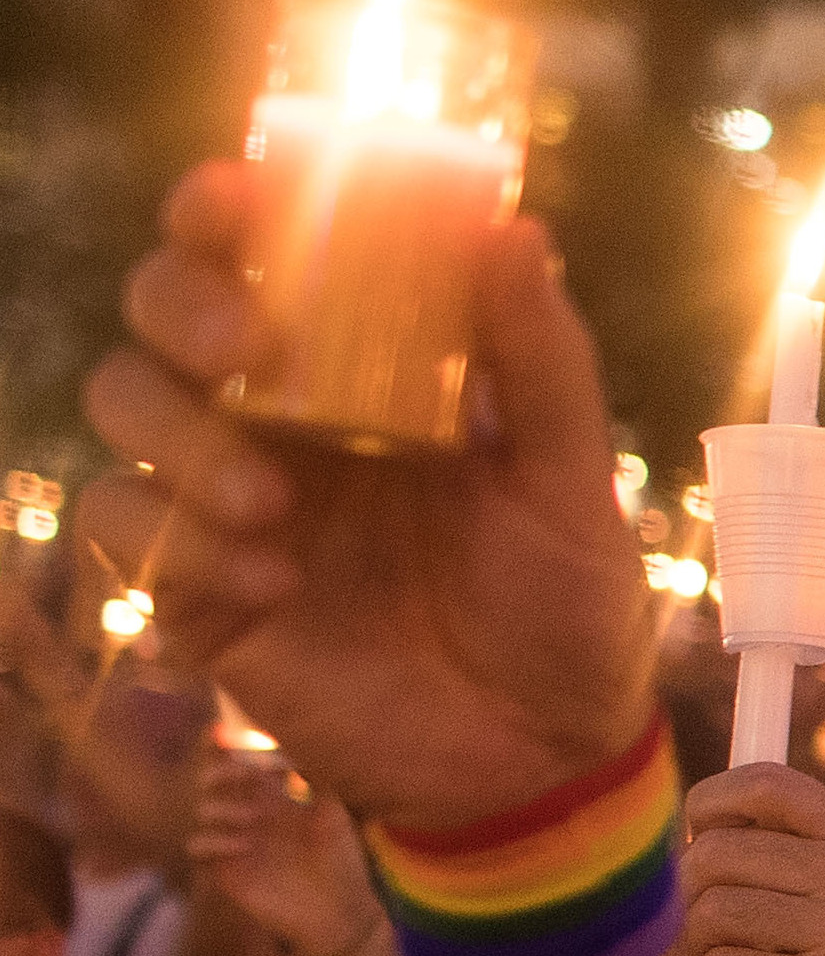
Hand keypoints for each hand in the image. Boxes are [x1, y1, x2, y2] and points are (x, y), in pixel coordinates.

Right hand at [76, 161, 652, 830]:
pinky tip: (273, 581)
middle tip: (247, 350)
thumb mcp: (570, 484)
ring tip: (271, 502)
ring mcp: (232, 500)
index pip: (265, 258)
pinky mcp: (202, 593)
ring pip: (124, 406)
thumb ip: (543, 362)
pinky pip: (130, 533)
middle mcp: (282, 418)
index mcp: (364, 371)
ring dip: (178, 435)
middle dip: (180, 306)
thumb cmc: (566, 610)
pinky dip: (178, 541)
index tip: (234, 196)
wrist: (547, 759)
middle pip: (164, 311)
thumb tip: (514, 229)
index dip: (223, 211)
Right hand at [187, 754, 378, 955]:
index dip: (244, 748)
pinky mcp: (227, 868)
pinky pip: (197, 845)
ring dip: (222, 806)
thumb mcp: (335, 813)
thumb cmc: (343, 861)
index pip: (247, 762)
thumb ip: (316, 776)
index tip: (258, 745)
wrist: (339, 912)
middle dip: (225, 769)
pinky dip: (212, 840)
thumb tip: (294, 741)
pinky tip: (243, 846)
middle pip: (217, 777)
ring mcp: (237, 839)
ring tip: (253, 820)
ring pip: (205, 808)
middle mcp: (253, 813)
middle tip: (248, 774)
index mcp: (278, 796)